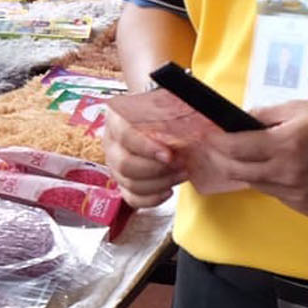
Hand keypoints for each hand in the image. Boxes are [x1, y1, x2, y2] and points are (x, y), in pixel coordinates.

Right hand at [102, 93, 188, 207]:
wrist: (158, 122)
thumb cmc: (160, 115)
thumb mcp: (164, 108)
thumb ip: (171, 116)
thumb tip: (195, 121)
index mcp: (116, 120)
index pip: (125, 135)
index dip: (146, 147)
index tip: (169, 154)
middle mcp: (112, 144)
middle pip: (125, 165)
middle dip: (157, 169)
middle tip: (180, 164)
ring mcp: (115, 166)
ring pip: (130, 184)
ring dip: (160, 183)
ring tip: (181, 174)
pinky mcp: (123, 184)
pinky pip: (132, 199)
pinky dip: (152, 199)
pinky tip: (168, 190)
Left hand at [194, 99, 307, 215]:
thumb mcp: (302, 108)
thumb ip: (266, 115)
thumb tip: (239, 121)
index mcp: (287, 144)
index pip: (237, 147)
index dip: (217, 143)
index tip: (206, 138)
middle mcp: (290, 173)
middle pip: (240, 171)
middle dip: (223, 160)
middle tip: (214, 151)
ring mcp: (299, 195)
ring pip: (259, 184)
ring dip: (249, 171)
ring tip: (250, 157)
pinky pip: (279, 195)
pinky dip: (274, 182)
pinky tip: (284, 170)